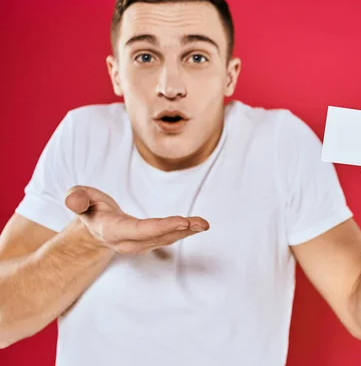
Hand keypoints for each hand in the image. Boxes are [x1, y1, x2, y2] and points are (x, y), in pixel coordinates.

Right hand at [64, 185, 208, 253]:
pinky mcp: (148, 242)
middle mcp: (128, 241)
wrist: (93, 226)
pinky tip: (198, 226)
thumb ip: (76, 199)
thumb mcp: (78, 198)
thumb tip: (74, 199)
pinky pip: (168, 237)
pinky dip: (184, 231)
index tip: (181, 221)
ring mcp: (139, 244)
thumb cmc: (88, 207)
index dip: (161, 227)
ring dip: (187, 232)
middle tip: (201, 224)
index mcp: (112, 230)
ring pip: (166, 239)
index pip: (140, 230)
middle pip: (158, 237)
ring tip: (204, 224)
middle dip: (181, 230)